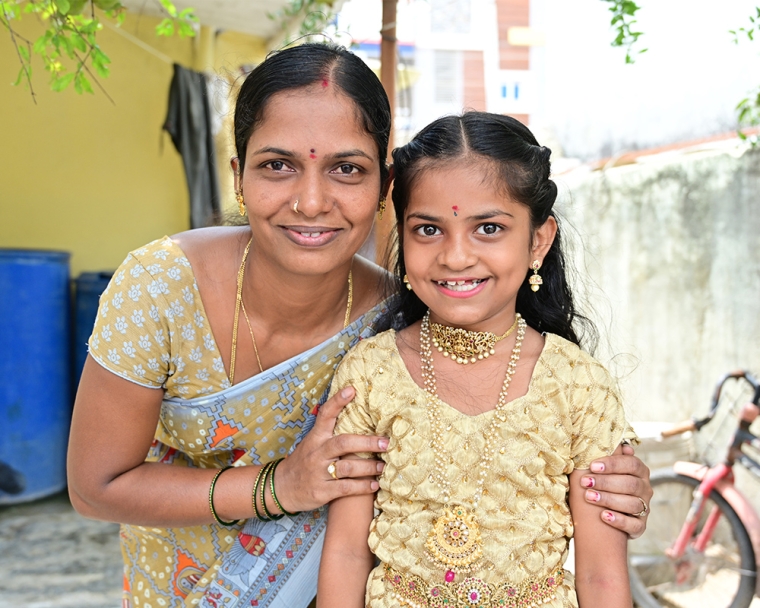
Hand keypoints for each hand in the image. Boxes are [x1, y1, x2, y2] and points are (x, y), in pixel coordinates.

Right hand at [274, 387, 387, 512]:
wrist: (281, 488)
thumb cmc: (303, 463)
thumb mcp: (311, 444)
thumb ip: (330, 433)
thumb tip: (358, 417)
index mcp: (315, 437)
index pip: (325, 415)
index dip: (338, 401)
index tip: (352, 389)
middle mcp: (317, 453)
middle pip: (344, 443)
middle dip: (367, 442)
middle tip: (385, 443)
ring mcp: (318, 472)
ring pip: (349, 467)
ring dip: (369, 467)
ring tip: (382, 466)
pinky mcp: (321, 491)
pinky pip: (346, 488)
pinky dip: (363, 487)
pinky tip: (374, 485)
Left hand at [579, 444, 652, 538]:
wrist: (604, 516)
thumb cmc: (603, 484)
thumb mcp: (605, 469)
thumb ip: (611, 456)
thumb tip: (622, 445)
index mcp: (639, 471)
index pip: (631, 463)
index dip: (612, 464)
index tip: (592, 466)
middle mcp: (645, 488)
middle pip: (630, 484)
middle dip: (606, 482)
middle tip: (585, 482)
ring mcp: (644, 508)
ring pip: (632, 504)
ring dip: (609, 500)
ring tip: (589, 497)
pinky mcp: (640, 526)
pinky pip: (634, 525)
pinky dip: (619, 520)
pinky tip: (604, 516)